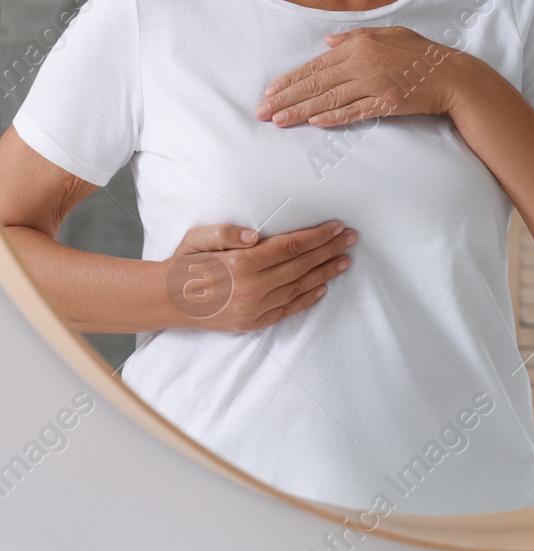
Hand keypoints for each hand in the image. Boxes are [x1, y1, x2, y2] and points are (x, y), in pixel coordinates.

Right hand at [162, 220, 357, 331]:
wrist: (165, 300)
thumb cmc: (184, 263)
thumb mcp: (198, 238)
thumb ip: (226, 233)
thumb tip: (257, 235)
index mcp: (241, 264)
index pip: (291, 247)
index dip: (318, 236)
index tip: (337, 227)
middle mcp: (252, 288)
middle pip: (301, 265)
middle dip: (330, 250)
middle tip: (351, 239)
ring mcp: (254, 308)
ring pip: (299, 287)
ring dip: (326, 273)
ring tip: (345, 261)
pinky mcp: (252, 323)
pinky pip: (288, 310)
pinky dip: (308, 298)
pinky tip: (323, 287)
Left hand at [254, 26, 468, 128]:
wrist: (452, 75)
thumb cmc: (422, 54)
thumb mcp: (390, 34)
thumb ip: (356, 37)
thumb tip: (327, 41)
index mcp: (360, 45)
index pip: (316, 65)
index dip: (290, 79)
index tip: (270, 91)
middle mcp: (363, 63)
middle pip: (316, 83)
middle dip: (286, 98)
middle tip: (262, 111)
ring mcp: (375, 83)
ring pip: (330, 99)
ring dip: (301, 111)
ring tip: (279, 120)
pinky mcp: (387, 102)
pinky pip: (355, 111)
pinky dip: (335, 117)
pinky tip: (315, 123)